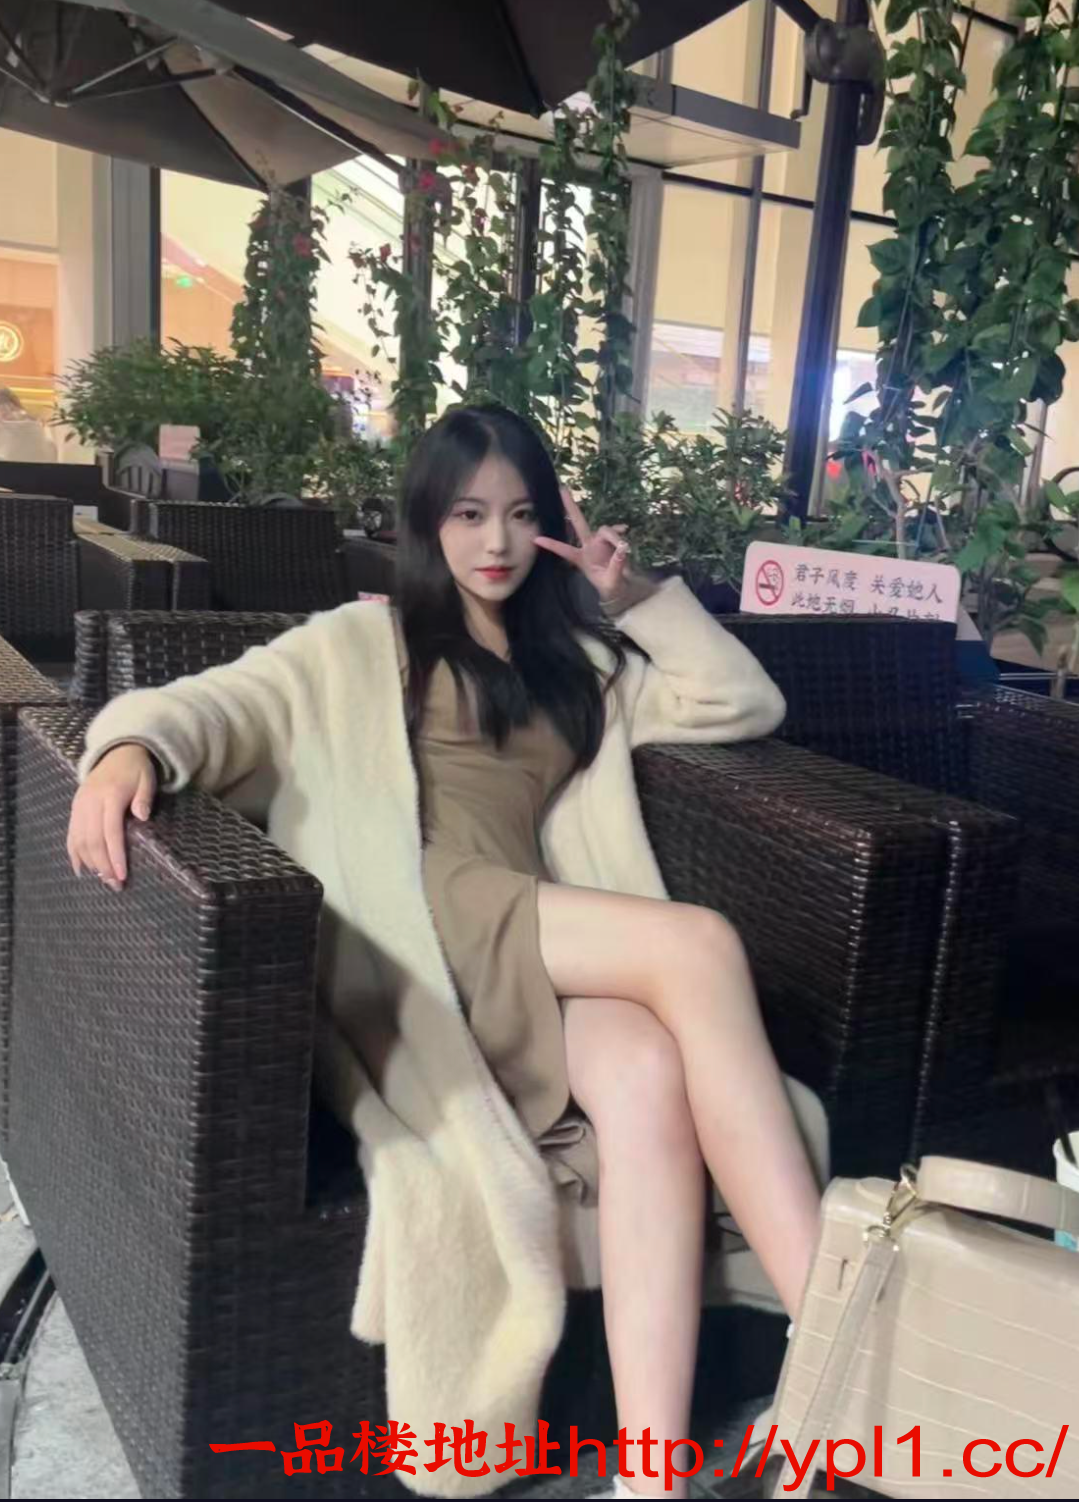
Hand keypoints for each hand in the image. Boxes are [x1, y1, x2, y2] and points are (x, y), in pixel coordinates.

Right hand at [67, 744, 156, 891]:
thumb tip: (142, 816)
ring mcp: (79, 806)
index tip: (122, 875)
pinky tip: (80, 870)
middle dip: (103, 866)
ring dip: (90, 863)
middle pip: (93, 840)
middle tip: (115, 885)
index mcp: (110, 795)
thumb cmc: (136, 770)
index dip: (115, 855)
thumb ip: (144, 797)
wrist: (117, 753)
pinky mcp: (74, 809)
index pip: (111, 831)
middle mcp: (90, 802)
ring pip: (79, 840)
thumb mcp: (147, 779)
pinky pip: (71, 835)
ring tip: (104, 880)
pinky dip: (74, 854)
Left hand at [533, 487, 631, 603]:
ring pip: (604, 530)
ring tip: (625, 549)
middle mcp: (588, 546)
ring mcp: (599, 541)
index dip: (551, 545)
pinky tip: (625, 530)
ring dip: (614, 537)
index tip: (535, 539)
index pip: (564, 550)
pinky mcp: (611, 540)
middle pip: (578, 522)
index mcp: (580, 559)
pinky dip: (619, 531)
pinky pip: (615, 531)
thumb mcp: (612, 581)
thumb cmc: (610, 585)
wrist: (620, 585)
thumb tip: (622, 548)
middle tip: (562, 488)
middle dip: (570, 506)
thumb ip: (617, 565)